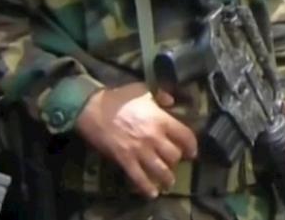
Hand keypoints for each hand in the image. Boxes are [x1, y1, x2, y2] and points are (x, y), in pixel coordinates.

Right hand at [75, 83, 197, 198]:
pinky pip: (138, 178)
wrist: (93, 110)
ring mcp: (140, 151)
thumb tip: (171, 101)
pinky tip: (152, 193)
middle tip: (176, 163)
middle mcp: (154, 137)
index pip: (185, 136)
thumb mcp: (144, 90)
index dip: (191, 146)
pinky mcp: (125, 160)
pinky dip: (146, 188)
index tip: (192, 151)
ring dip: (167, 178)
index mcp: (161, 120)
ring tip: (169, 182)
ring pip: (160, 170)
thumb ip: (161, 95)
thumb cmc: (119, 98)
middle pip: (174, 155)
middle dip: (177, 160)